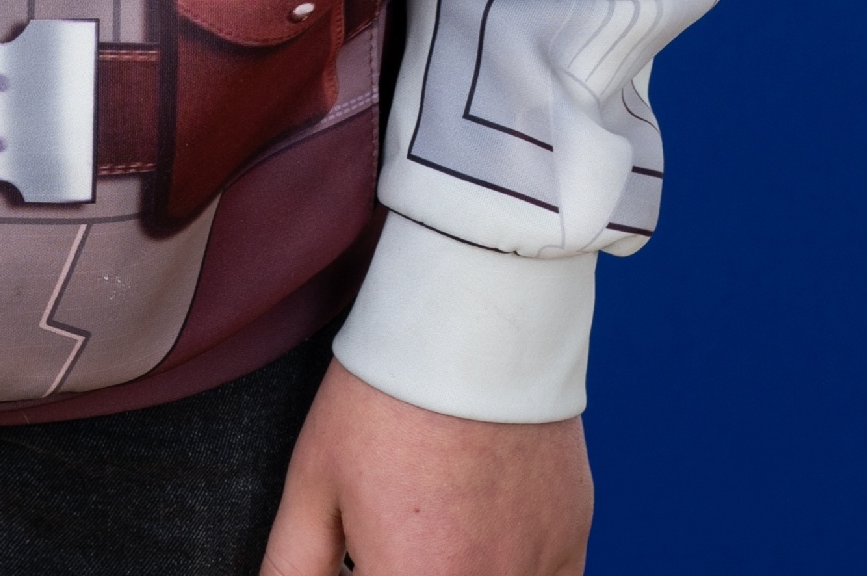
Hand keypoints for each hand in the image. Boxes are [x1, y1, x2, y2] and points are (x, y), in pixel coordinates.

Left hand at [262, 363, 590, 575]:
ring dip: (459, 565)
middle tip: (396, 531)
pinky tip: (484, 534)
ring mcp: (534, 567)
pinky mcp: (573, 538)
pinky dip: (514, 570)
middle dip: (408, 563)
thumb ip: (293, 564)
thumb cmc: (384, 394)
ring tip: (437, 525)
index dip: (366, 572)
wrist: (471, 316)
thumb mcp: (314, 481)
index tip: (360, 556)